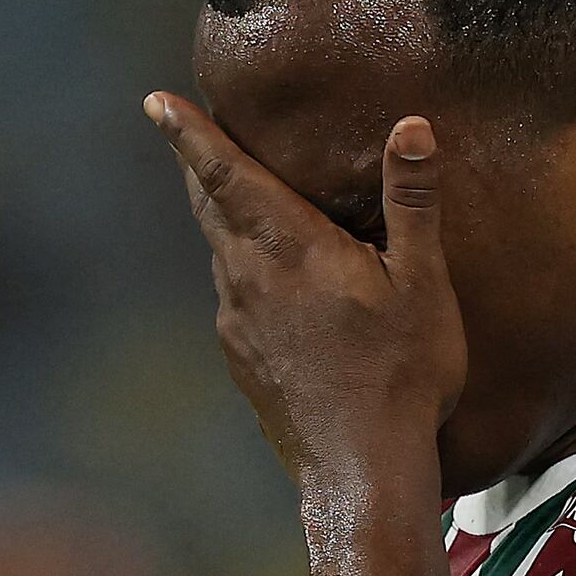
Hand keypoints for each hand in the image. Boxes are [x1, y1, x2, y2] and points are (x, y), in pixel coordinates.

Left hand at [146, 92, 462, 499]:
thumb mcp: (421, 283)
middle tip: (188, 131)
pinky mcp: (242, 361)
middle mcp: (246, 280)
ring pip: (221, 253)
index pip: (224, 173)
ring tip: (244, 198)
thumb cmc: (400, 375)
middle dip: (200, 164)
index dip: (187, 134)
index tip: (155, 102)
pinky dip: (246, 272)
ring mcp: (237, 325)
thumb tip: (411, 126)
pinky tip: (276, 283)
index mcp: (286, 248)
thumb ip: (412, 201)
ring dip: (226, 220)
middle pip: (210, 206)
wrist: (362, 474)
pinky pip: (235, 298)